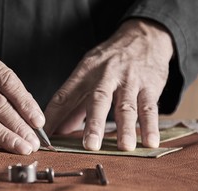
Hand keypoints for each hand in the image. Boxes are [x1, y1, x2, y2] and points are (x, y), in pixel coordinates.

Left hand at [44, 19, 173, 150]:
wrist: (143, 36)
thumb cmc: (108, 62)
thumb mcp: (86, 75)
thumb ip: (72, 106)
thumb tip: (57, 131)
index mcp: (84, 74)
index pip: (64, 96)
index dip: (54, 116)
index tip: (46, 137)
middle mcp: (105, 76)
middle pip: (99, 100)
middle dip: (94, 124)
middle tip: (90, 145)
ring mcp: (129, 81)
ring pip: (126, 106)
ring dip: (126, 128)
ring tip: (124, 147)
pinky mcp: (150, 86)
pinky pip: (150, 108)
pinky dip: (151, 126)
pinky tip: (151, 142)